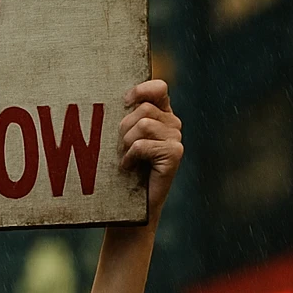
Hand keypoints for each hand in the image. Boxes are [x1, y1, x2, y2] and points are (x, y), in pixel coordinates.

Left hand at [118, 79, 182, 220]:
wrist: (132, 205)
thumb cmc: (123, 169)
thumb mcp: (121, 138)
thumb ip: (125, 117)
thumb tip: (116, 99)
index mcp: (161, 114)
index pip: (159, 88)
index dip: (141, 90)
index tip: (125, 102)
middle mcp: (172, 124)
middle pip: (143, 109)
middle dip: (124, 128)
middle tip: (121, 147)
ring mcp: (176, 139)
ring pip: (143, 125)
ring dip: (126, 143)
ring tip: (126, 157)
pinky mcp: (175, 153)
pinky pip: (143, 144)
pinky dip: (130, 156)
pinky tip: (129, 167)